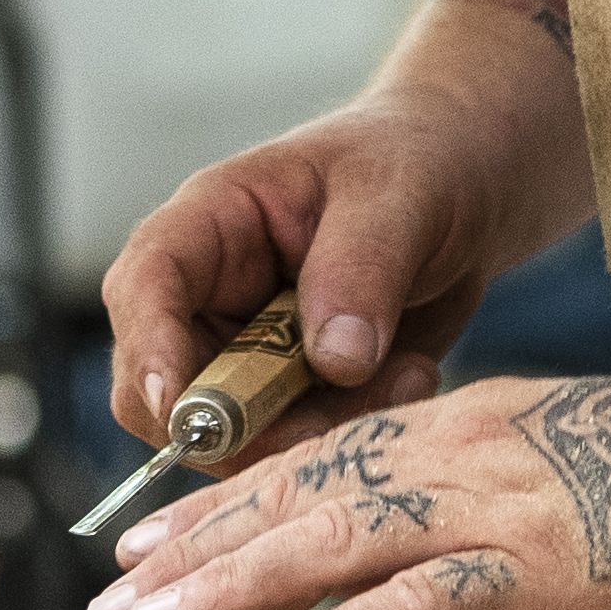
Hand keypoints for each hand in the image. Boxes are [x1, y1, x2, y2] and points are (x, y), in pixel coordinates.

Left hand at [84, 376, 610, 609]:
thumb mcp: (583, 490)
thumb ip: (499, 522)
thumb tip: (443, 581)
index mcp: (480, 424)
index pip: (326, 460)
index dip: (231, 505)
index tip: (152, 544)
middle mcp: (472, 447)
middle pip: (301, 494)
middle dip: (194, 550)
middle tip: (107, 601)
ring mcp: (505, 505)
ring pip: (331, 542)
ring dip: (225, 588)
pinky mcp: (549, 571)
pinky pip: (420, 606)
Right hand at [101, 83, 586, 464]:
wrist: (465, 192)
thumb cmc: (417, 162)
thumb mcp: (399, 195)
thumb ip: (362, 269)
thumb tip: (334, 361)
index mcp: (211, 224)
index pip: (145, 285)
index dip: (148, 349)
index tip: (180, 406)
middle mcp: (210, 297)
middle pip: (167, 390)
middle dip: (245, 425)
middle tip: (338, 412)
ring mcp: (246, 355)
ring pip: (235, 438)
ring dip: (318, 431)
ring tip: (407, 376)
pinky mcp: (291, 398)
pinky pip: (296, 448)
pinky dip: (352, 432)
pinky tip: (412, 377)